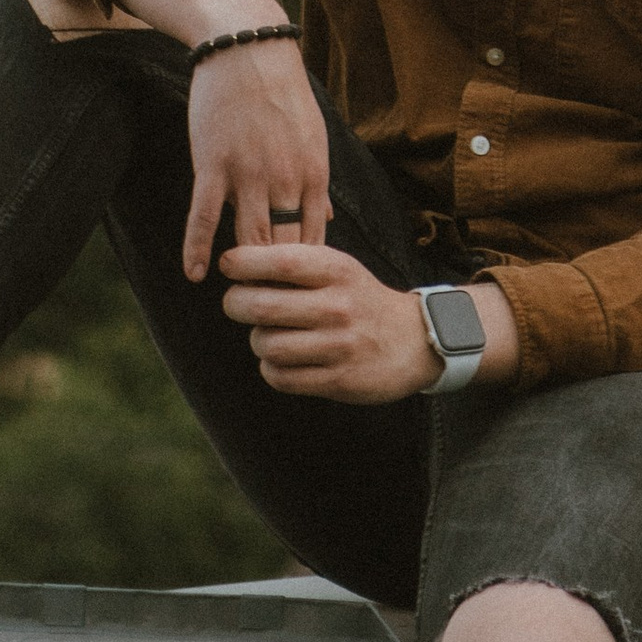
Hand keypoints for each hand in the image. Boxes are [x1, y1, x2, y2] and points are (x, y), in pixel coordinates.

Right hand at [181, 38, 332, 277]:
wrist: (248, 48)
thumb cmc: (282, 91)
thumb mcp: (314, 136)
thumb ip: (316, 183)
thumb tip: (327, 223)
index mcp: (314, 174)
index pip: (314, 242)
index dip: (306, 277)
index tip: (299, 301)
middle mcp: (285, 180)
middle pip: (284, 249)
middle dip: (277, 285)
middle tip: (268, 317)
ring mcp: (248, 174)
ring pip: (248, 239)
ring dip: (242, 273)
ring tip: (236, 301)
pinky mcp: (214, 165)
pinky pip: (205, 216)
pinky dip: (198, 248)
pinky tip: (194, 274)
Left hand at [218, 245, 435, 402]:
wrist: (414, 340)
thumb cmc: (360, 298)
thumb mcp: (339, 268)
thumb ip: (296, 265)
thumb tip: (237, 264)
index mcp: (337, 271)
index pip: (281, 261)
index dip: (245, 261)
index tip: (227, 264)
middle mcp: (338, 306)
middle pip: (262, 305)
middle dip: (235, 304)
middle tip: (236, 303)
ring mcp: (339, 346)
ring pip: (267, 344)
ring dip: (257, 340)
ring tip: (266, 334)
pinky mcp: (339, 380)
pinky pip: (281, 377)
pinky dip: (270, 369)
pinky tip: (280, 360)